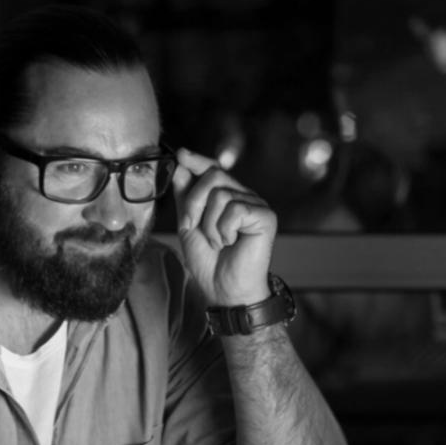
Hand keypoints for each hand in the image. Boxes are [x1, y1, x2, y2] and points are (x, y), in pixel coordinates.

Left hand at [172, 148, 278, 306]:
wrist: (224, 289)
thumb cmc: (209, 262)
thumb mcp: (189, 226)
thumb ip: (185, 198)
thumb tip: (180, 166)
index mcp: (227, 197)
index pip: (213, 169)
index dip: (197, 160)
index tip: (180, 154)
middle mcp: (244, 197)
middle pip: (214, 175)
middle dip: (194, 201)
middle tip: (192, 226)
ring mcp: (256, 205)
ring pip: (221, 194)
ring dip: (209, 224)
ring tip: (218, 242)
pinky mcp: (266, 216)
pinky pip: (235, 209)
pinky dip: (224, 230)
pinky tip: (231, 243)